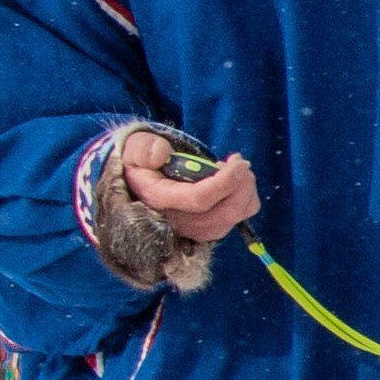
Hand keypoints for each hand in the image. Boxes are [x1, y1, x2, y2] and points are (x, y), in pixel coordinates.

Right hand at [117, 129, 258, 239]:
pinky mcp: (208, 230)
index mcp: (159, 199)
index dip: (225, 182)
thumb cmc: (142, 162)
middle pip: (224, 213)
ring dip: (245, 190)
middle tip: (240, 162)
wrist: (140, 182)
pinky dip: (245, 198)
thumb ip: (143, 149)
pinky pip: (238, 218)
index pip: (199, 199)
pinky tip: (234, 181)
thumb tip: (161, 153)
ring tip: (234, 169)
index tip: (238, 162)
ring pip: (235, 217)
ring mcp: (195, 229)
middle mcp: (178, 221)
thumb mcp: (134, 149)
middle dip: (242, 186)